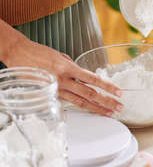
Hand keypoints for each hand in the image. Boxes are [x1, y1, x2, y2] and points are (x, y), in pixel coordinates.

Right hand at [4, 31, 122, 116]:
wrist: (19, 55)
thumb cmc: (38, 53)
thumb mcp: (59, 56)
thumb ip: (71, 66)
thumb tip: (80, 74)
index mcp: (69, 68)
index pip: (93, 79)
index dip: (107, 87)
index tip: (118, 92)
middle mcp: (64, 80)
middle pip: (90, 94)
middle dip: (106, 101)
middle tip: (119, 106)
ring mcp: (57, 89)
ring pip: (81, 102)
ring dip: (97, 108)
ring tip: (109, 113)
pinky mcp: (50, 95)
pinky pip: (67, 103)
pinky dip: (79, 107)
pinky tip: (90, 112)